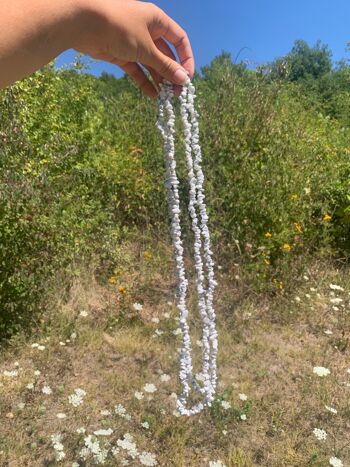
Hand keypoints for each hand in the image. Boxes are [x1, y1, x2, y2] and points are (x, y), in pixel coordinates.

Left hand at [74, 0, 193, 96]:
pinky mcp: (121, 54)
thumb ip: (165, 66)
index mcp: (157, 21)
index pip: (179, 40)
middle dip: (172, 74)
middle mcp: (147, 30)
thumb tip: (183, 80)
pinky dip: (144, 81)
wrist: (84, 24)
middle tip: (176, 93)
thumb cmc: (119, 27)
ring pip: (151, 64)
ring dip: (159, 80)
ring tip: (165, 97)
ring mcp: (133, 43)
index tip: (188, 78)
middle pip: (165, 55)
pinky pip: (137, 69)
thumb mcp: (147, 48)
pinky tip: (152, 95)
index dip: (186, 59)